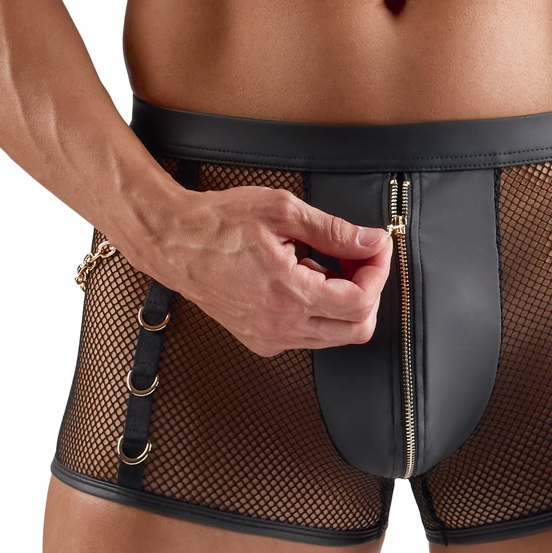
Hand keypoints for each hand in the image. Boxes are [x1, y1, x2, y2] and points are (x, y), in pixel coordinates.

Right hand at [121, 184, 393, 356]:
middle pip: (357, 328)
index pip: (360, 302)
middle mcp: (281, 326)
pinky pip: (312, 336)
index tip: (375, 248)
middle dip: (368, 290)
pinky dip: (322, 311)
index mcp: (287, 295)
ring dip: (345, 301)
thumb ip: (334, 231)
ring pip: (337, 335)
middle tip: (358, 258)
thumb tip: (371, 242)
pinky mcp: (263, 341)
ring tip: (325, 264)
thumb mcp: (282, 212)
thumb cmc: (217, 223)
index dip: (377, 272)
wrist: (173, 242)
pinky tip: (305, 279)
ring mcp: (271, 338)